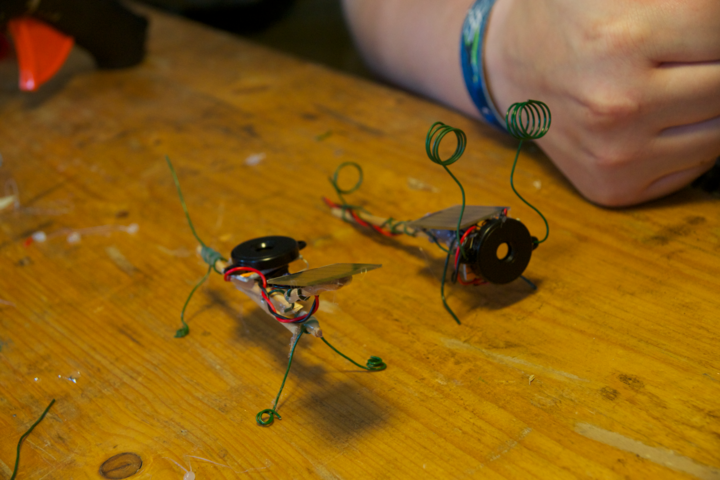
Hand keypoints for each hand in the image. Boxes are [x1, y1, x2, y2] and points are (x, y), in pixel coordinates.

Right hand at [485, 0, 719, 205]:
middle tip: (681, 54)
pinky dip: (692, 137)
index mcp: (620, 40)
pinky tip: (658, 117)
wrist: (508, 68)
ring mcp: (616, 153)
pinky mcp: (615, 186)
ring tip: (670, 81)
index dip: (713, 24)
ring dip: (708, 102)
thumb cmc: (565, 18)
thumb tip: (717, 22)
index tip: (695, 26)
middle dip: (712, 61)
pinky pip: (696, 162)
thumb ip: (682, 3)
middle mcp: (617, 105)